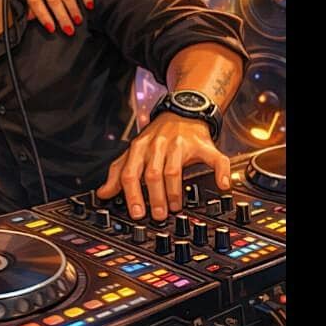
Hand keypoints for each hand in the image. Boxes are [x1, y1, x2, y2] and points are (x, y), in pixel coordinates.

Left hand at [96, 113, 231, 220]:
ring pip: (174, 170)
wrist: (183, 111)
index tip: (136, 212)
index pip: (131, 172)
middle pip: (153, 173)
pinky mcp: (203, 145)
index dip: (132, 194)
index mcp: (140, 147)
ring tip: (174, 207)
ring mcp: (181, 144)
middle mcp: (158, 144)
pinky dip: (220, 172)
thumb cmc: (158, 136)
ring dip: (174, 191)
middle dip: (154, 196)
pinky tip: (222, 185)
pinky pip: (214, 159)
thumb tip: (103, 193)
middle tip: (157, 215)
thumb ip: (118, 171)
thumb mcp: (134, 151)